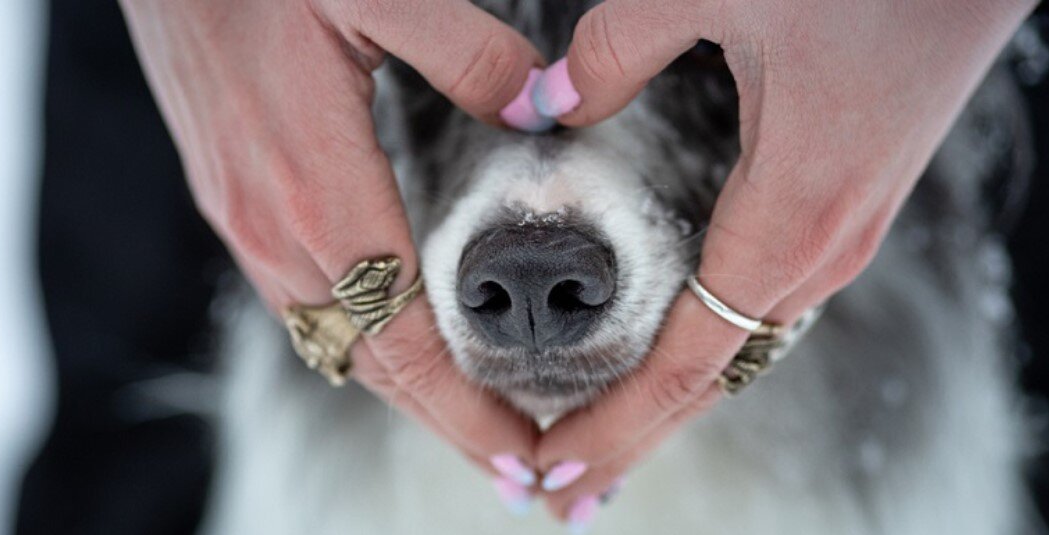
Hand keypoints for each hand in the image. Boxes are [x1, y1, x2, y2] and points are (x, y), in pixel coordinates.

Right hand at [118, 0, 544, 481]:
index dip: (464, 408)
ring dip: (403, 387)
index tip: (519, 458)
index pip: (403, 336)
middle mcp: (271, 225)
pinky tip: (392, 342)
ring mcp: (242, 219)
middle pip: (369, 361)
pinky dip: (358, 341)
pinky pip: (300, 302)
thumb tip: (542, 106)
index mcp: (314, 189)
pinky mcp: (231, 200)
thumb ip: (470, 55)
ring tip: (469, 420)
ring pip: (332, 339)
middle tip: (519, 464)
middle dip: (446, 422)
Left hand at [526, 0, 1036, 522]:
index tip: (556, 471)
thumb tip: (546, 100)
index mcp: (794, 216)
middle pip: (713, 376)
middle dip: (633, 436)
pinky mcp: (848, 205)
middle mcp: (827, 246)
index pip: (686, 362)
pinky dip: (709, 351)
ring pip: (742, 348)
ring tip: (600, 443)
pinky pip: (765, 306)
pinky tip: (676, 360)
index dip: (616, 426)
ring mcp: (845, 232)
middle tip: (559, 488)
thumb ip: (615, 50)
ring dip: (669, 401)